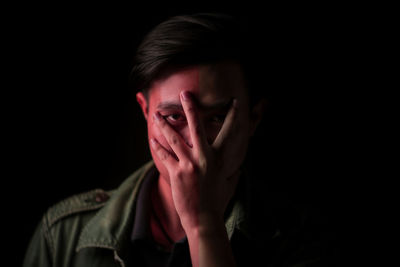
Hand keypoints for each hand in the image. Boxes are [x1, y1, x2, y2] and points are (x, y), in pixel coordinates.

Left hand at [150, 91, 247, 230]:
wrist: (203, 218)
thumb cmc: (218, 202)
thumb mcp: (230, 184)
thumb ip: (233, 172)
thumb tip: (239, 167)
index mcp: (218, 159)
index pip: (229, 132)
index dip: (233, 116)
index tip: (235, 102)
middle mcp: (203, 157)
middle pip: (196, 127)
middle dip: (191, 108)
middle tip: (185, 94)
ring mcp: (188, 164)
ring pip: (174, 138)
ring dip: (164, 125)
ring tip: (157, 115)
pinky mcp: (176, 173)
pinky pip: (164, 155)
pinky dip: (158, 147)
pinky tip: (153, 140)